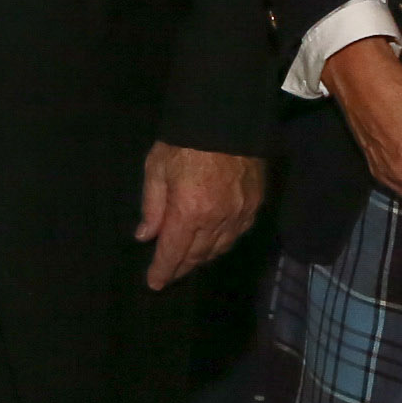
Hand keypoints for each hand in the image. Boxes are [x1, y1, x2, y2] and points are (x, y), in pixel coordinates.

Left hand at [135, 142, 266, 290]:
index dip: (163, 270)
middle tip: (169, 275)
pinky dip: (222, 244)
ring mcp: (240, 213)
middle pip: (197, 254)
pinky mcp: (255, 205)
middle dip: (181, 268)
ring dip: (202, 258)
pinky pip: (237, 234)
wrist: (228, 119)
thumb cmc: (184, 141)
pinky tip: (214, 244)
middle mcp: (217, 219)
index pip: (173, 252)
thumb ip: (152, 206)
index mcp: (188, 211)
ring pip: (219, 248)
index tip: (154, 284)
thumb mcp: (156, 168)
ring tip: (188, 262)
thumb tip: (146, 236)